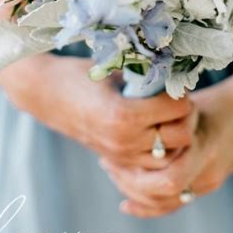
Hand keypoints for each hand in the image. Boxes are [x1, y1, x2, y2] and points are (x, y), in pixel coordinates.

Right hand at [0, 53, 197, 166]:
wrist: (48, 95)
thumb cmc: (81, 75)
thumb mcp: (114, 69)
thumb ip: (145, 74)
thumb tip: (177, 68)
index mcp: (124, 115)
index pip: (178, 109)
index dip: (182, 94)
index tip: (176, 83)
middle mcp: (125, 141)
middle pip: (181, 136)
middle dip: (185, 116)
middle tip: (178, 99)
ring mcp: (121, 155)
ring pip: (171, 155)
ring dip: (174, 135)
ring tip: (168, 115)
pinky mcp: (118, 162)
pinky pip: (154, 163)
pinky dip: (161, 148)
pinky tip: (155, 128)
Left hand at [100, 66, 232, 216]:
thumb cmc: (219, 97)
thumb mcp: (191, 102)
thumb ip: (163, 108)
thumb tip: (123, 100)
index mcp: (204, 148)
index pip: (166, 180)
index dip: (135, 171)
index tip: (111, 151)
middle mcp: (207, 171)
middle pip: (160, 195)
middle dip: (129, 182)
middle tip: (106, 162)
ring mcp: (209, 182)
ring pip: (165, 203)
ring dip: (136, 192)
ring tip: (113, 172)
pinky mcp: (207, 184)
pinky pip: (175, 203)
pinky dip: (150, 204)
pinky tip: (128, 201)